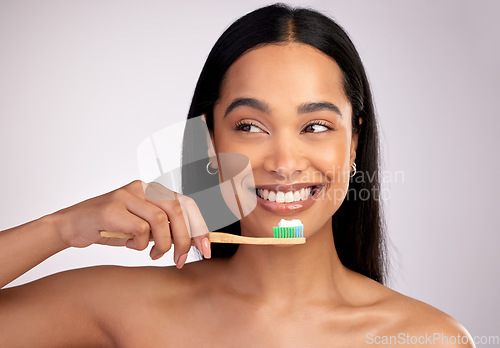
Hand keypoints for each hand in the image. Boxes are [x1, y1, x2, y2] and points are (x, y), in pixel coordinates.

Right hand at [52, 180, 210, 267]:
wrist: (71, 226)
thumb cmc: (109, 228)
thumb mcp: (142, 227)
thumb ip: (164, 229)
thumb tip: (193, 241)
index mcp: (152, 190)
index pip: (185, 203)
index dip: (199, 226)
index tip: (204, 248)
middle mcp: (141, 187)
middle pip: (177, 209)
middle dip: (184, 238)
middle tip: (180, 259)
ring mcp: (125, 195)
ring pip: (161, 219)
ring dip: (162, 243)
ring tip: (153, 254)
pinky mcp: (111, 208)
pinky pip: (139, 228)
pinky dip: (140, 243)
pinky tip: (130, 245)